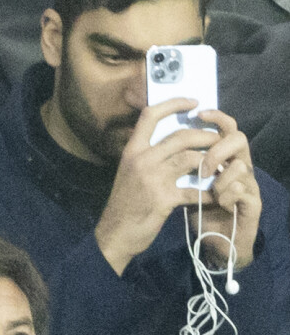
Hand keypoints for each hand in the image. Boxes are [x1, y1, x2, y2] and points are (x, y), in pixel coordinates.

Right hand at [95, 98, 220, 275]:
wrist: (115, 232)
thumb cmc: (124, 200)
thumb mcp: (128, 170)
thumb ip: (146, 154)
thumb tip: (170, 139)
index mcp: (132, 149)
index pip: (151, 115)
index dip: (173, 104)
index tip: (193, 102)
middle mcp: (141, 159)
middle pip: (180, 136)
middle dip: (205, 136)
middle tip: (218, 139)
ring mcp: (152, 178)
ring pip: (190, 158)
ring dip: (210, 162)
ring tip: (219, 166)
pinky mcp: (163, 199)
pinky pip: (194, 190)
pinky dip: (208, 193)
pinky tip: (214, 195)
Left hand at [190, 110, 260, 269]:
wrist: (213, 243)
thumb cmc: (197, 208)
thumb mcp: (183, 181)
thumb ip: (177, 160)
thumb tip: (158, 137)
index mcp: (223, 157)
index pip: (225, 127)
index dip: (216, 116)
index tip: (198, 111)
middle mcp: (239, 166)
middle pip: (238, 139)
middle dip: (216, 149)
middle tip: (203, 167)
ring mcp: (249, 184)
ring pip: (242, 166)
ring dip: (221, 178)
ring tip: (210, 188)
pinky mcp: (254, 204)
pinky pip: (243, 190)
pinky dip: (226, 195)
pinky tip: (218, 203)